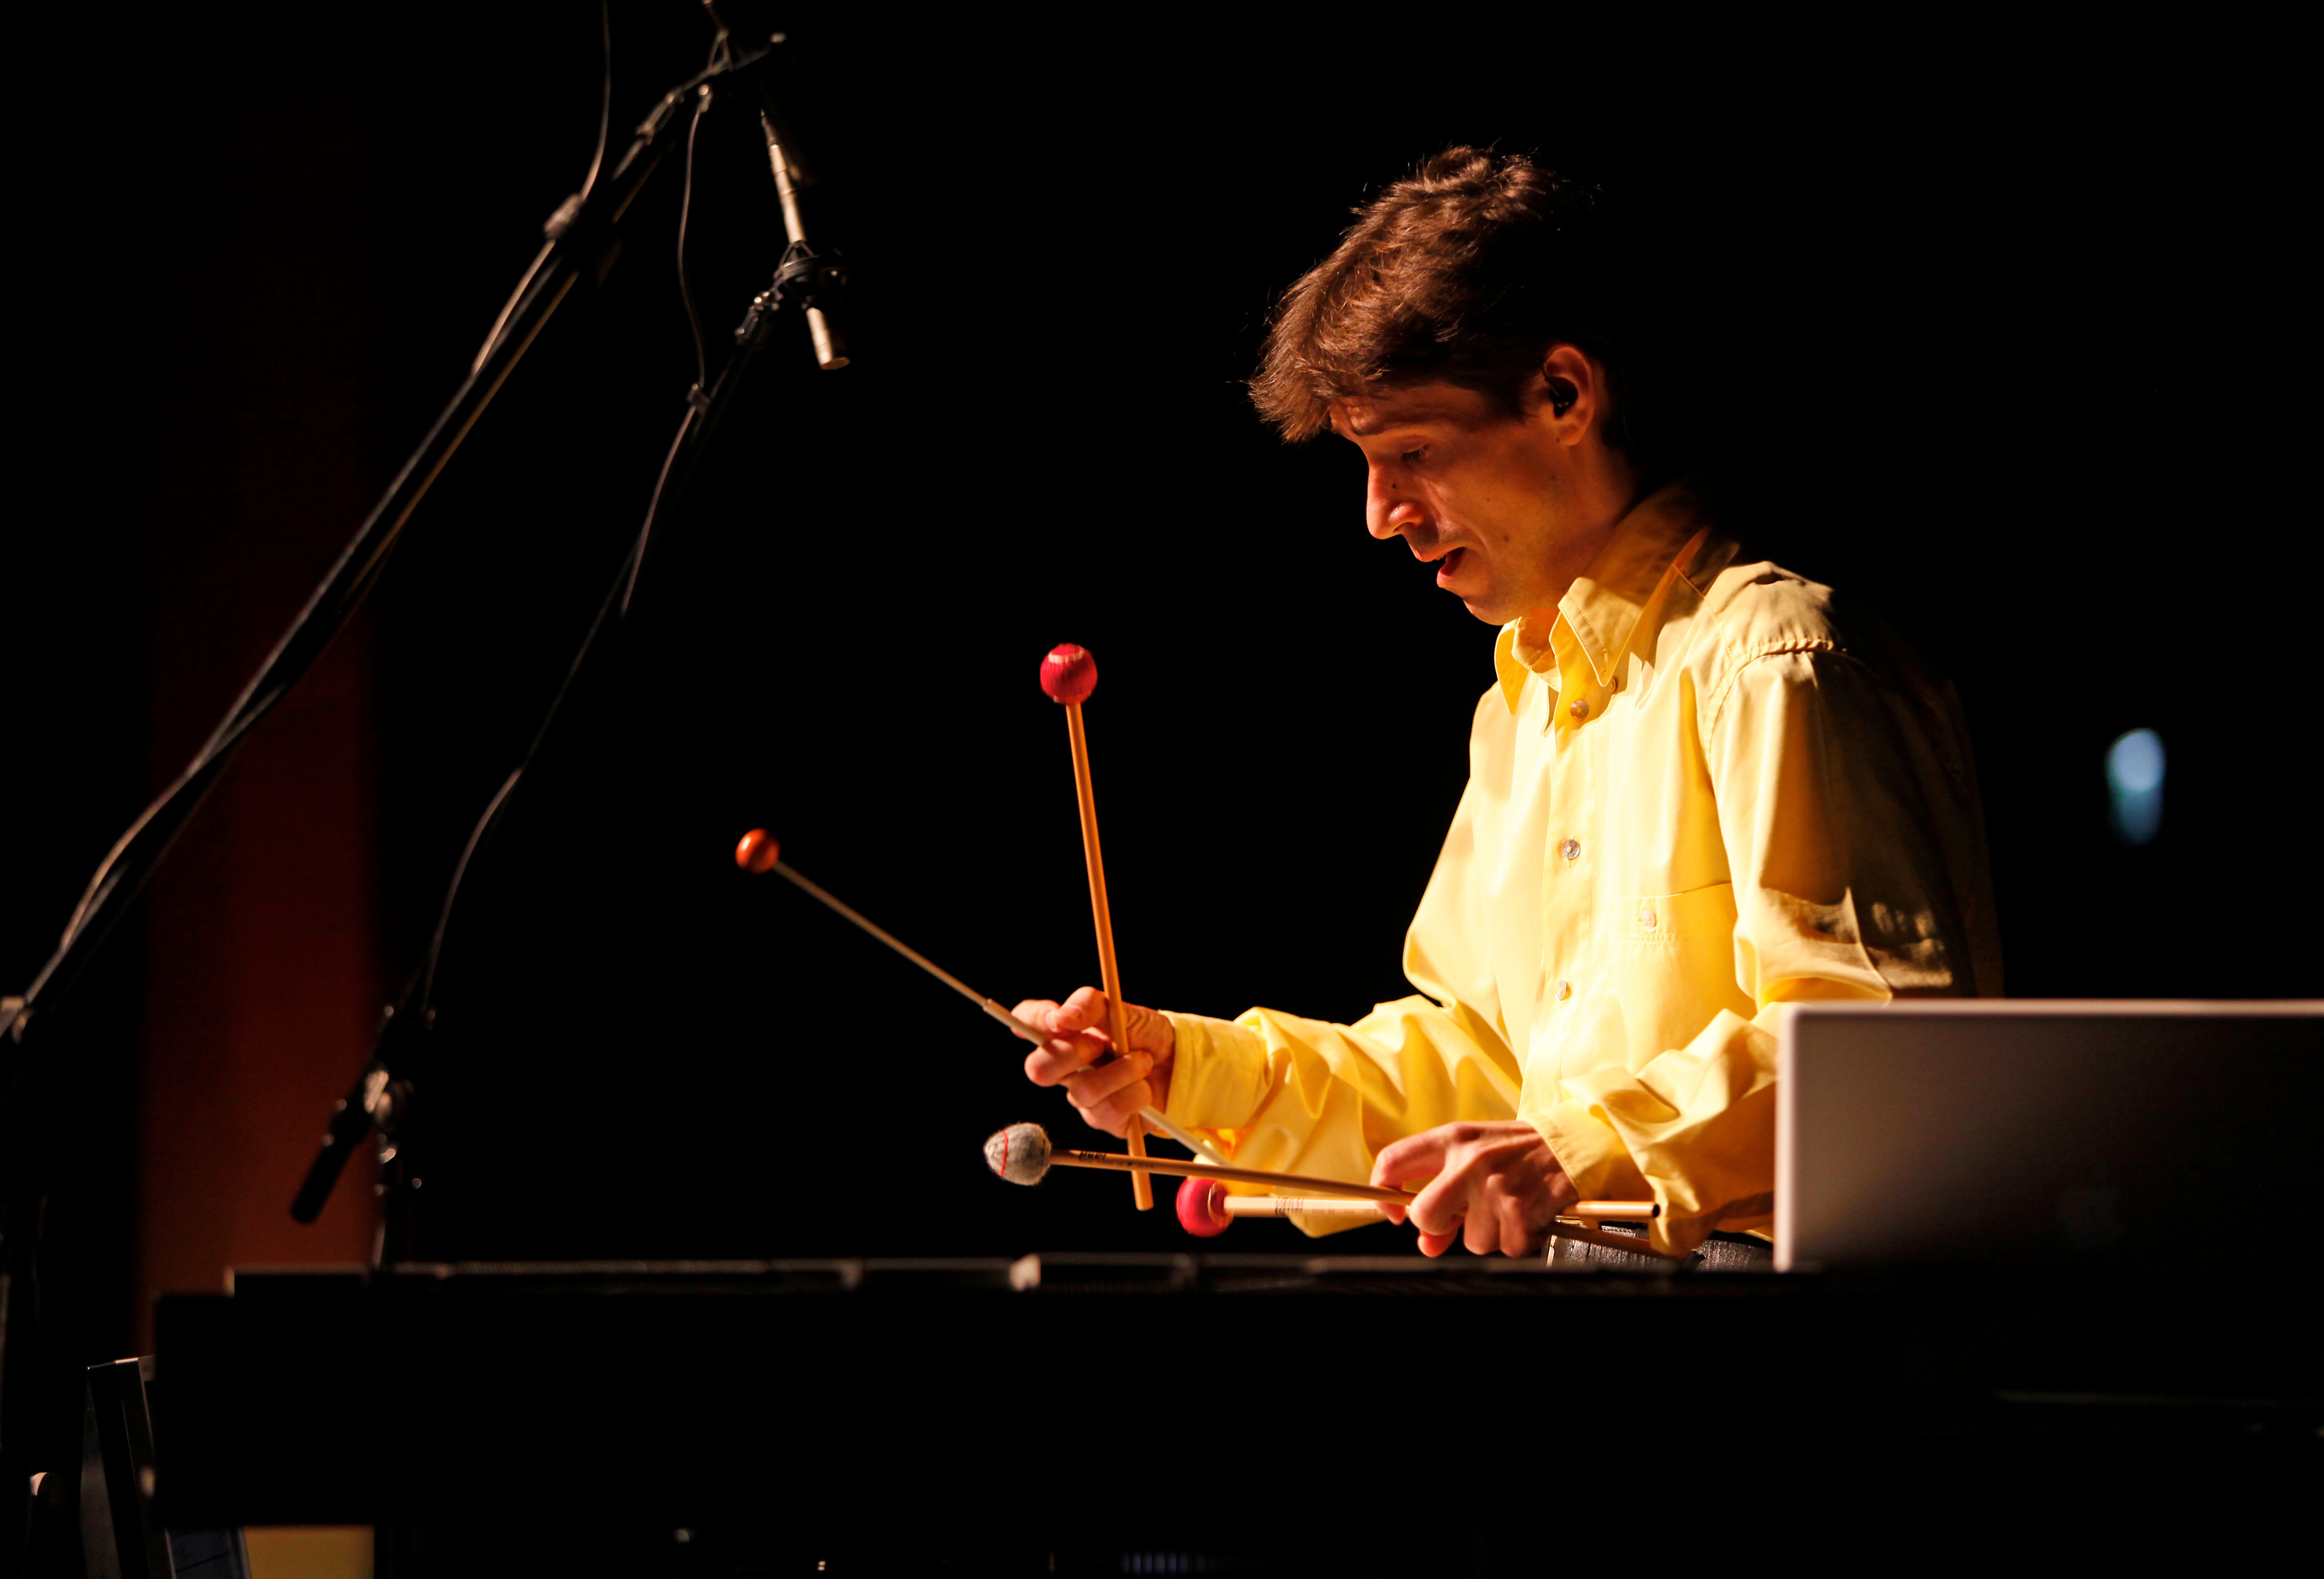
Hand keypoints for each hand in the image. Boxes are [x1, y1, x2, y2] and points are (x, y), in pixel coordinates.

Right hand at [1013, 986, 1174, 1137]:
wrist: (1180, 1063)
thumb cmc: (1147, 1034)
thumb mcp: (1125, 1010)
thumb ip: (1092, 1005)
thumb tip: (1063, 1015)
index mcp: (1066, 1033)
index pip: (1029, 1022)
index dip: (1035, 1020)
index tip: (1058, 1017)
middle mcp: (1067, 1067)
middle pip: (1037, 1069)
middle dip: (1071, 1054)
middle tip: (1100, 1044)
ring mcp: (1083, 1096)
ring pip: (1084, 1091)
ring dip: (1123, 1071)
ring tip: (1143, 1061)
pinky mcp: (1103, 1120)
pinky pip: (1110, 1111)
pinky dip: (1136, 1093)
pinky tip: (1145, 1087)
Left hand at [1370, 1121, 1577, 1257]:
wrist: (1574, 1142)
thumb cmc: (1518, 1152)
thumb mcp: (1477, 1157)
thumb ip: (1445, 1196)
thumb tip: (1426, 1245)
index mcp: (1452, 1138)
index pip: (1393, 1161)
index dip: (1384, 1194)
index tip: (1396, 1214)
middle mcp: (1469, 1160)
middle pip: (1424, 1215)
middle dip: (1439, 1226)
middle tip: (1462, 1218)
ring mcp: (1495, 1186)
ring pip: (1471, 1240)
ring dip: (1490, 1233)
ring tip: (1510, 1204)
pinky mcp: (1521, 1210)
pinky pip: (1505, 1247)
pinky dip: (1518, 1239)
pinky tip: (1528, 1214)